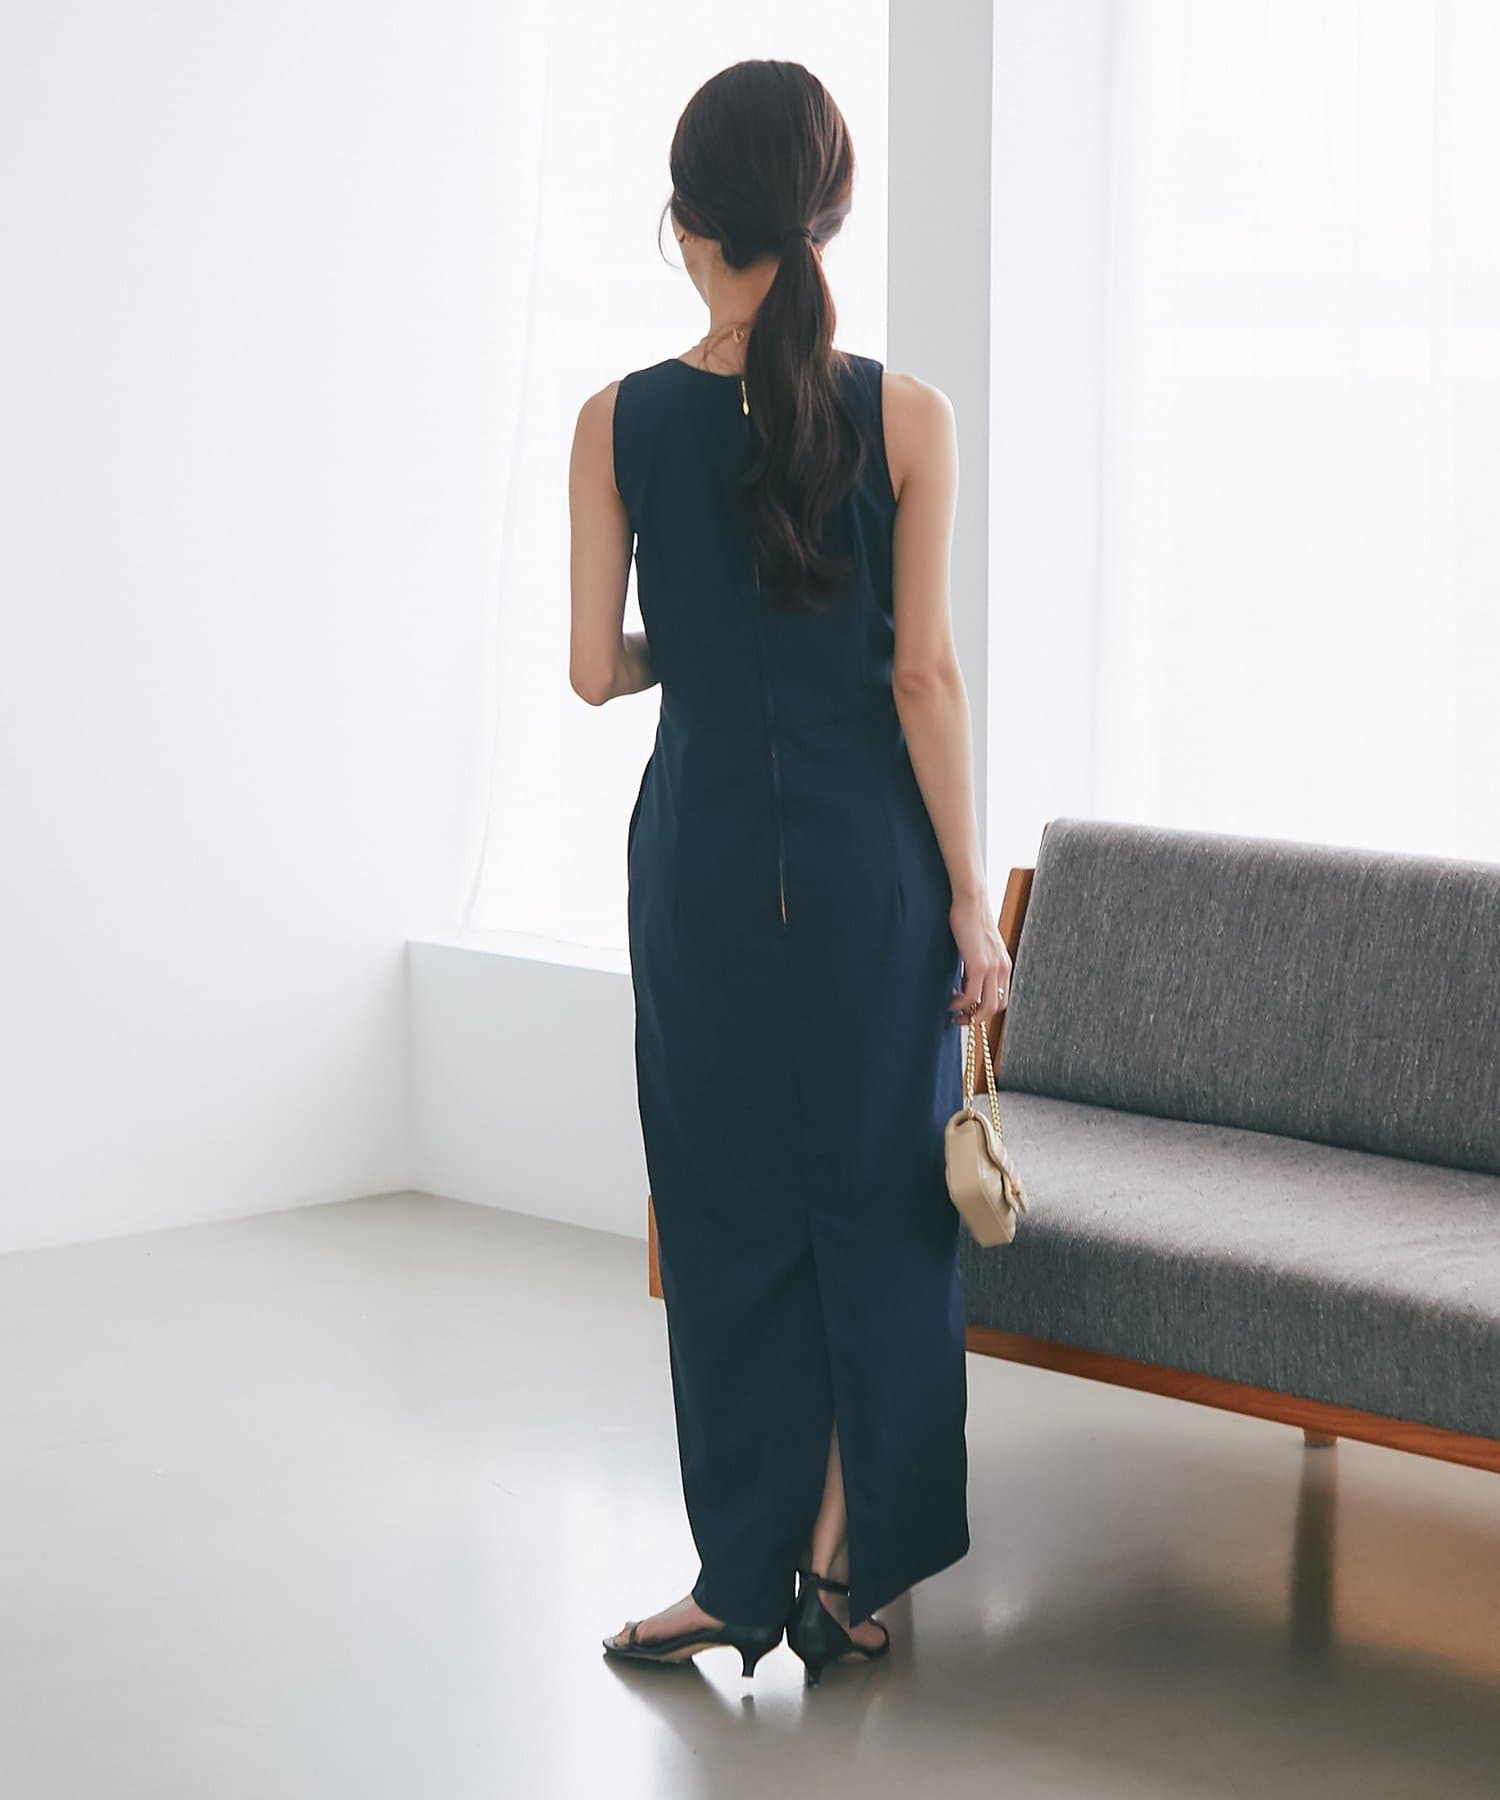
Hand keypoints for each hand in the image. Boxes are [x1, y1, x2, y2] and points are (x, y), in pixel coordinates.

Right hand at [947, 890, 1011, 1027]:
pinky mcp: (979, 965)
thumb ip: (978, 961)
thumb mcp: (980, 944)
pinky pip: (971, 995)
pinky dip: (960, 1003)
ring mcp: (992, 968)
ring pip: (986, 1006)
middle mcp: (1002, 968)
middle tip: (961, 1019)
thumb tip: (965, 978)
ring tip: (953, 1013)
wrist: (971, 900)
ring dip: (969, 1015)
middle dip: (978, 1018)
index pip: (1002, 997)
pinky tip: (950, 1001)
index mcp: (1004, 964)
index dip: (986, 1009)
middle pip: (996, 1006)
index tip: (970, 1011)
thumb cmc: (971, 917)